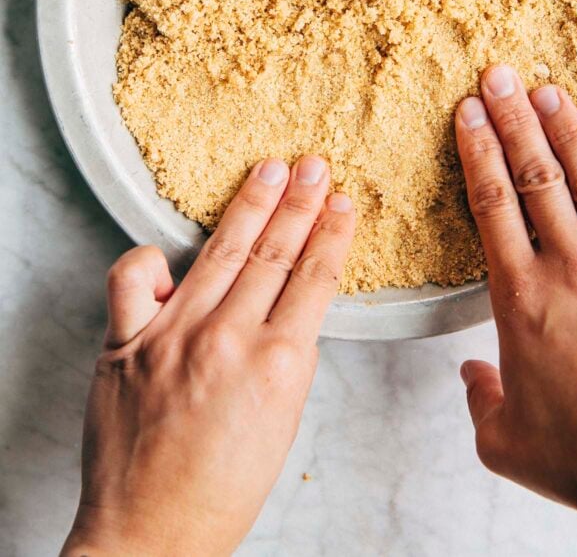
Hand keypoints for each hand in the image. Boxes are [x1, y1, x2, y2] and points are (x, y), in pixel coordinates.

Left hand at [62, 156, 354, 556]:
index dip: (332, 234)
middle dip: (299, 202)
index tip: (343, 203)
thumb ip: (287, 356)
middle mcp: (227, 341)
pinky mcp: (125, 344)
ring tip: (270, 171)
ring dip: (250, 206)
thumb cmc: (223, 491)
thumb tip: (286, 303)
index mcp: (278, 365)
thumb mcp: (283, 422)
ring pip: (219, 253)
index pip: (314, 277)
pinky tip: (171, 252)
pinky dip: (151, 260)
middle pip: (273, 253)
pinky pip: (132, 279)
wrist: (152, 537)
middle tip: (314, 165)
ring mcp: (172, 336)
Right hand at [456, 66, 576, 556]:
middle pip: (534, 177)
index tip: (468, 114)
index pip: (491, 205)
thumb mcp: (506, 442)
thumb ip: (479, 398)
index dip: (478, 152)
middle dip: (512, 120)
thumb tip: (469, 375)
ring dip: (568, 128)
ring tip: (550, 88)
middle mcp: (572, 268)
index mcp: (522, 300)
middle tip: (498, 76)